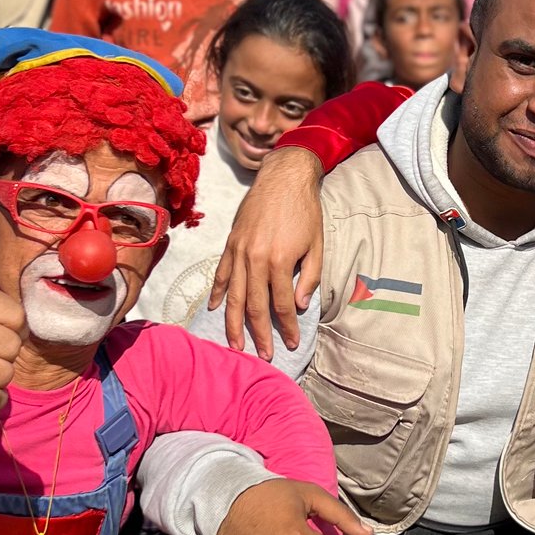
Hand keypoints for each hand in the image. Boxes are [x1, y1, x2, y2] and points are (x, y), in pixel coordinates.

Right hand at [208, 145, 324, 356]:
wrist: (284, 177)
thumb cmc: (305, 211)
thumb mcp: (317, 245)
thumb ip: (309, 277)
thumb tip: (300, 305)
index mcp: (278, 261)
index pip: (282, 304)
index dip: (287, 327)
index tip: (291, 343)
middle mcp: (254, 259)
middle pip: (255, 306)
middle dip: (259, 334)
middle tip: (264, 356)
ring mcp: (239, 251)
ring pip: (234, 296)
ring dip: (234, 323)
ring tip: (236, 345)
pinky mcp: (231, 243)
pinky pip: (222, 273)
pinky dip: (219, 293)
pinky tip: (216, 309)